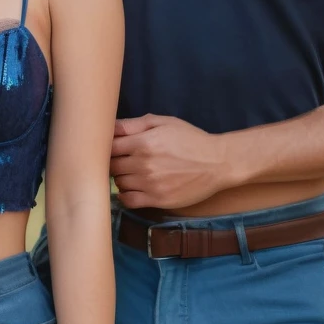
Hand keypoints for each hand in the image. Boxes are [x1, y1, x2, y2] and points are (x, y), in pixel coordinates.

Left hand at [111, 114, 232, 209]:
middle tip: (120, 161)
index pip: (109, 147)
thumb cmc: (190, 139)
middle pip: (111, 166)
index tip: (109, 148)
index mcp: (142, 142)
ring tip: (130, 173)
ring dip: (120, 178)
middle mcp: (143, 164)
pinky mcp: (157, 199)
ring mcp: (150, 184)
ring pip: (119, 184)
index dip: (106, 147)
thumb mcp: (164, 123)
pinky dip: (126, 196)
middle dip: (112, 163)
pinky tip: (132, 189)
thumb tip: (110, 126)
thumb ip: (135, 124)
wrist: (217, 163)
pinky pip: (129, 201)